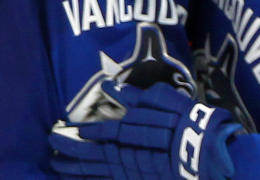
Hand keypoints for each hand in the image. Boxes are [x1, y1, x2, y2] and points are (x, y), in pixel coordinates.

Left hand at [50, 81, 239, 179]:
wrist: (209, 152)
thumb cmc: (187, 121)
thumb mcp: (162, 101)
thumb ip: (134, 97)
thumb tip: (109, 88)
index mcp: (131, 130)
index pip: (99, 132)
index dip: (78, 133)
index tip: (60, 129)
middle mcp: (127, 153)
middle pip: (92, 154)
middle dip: (69, 151)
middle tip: (50, 146)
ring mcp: (133, 171)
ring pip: (98, 171)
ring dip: (76, 169)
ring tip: (56, 167)